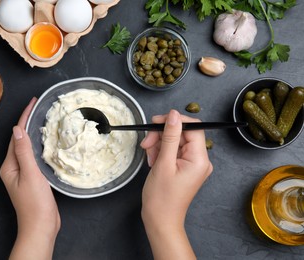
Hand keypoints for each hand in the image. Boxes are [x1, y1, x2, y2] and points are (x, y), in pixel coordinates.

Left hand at [0, 97, 59, 259]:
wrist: (41, 226)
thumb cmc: (35, 203)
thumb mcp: (30, 174)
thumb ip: (24, 152)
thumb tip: (17, 129)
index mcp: (9, 165)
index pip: (16, 135)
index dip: (24, 117)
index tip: (32, 102)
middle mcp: (13, 167)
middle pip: (19, 139)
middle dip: (27, 121)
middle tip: (38, 106)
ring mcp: (22, 173)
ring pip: (27, 147)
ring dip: (33, 132)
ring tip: (41, 118)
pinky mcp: (32, 179)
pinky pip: (33, 157)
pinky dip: (39, 146)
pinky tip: (46, 143)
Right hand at [140, 110, 212, 259]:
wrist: (160, 220)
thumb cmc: (162, 198)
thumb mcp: (163, 163)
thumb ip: (169, 136)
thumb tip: (174, 115)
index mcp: (200, 159)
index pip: (193, 127)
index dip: (175, 121)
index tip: (156, 122)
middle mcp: (200, 160)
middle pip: (182, 133)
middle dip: (162, 135)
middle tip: (146, 142)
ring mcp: (192, 164)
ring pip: (175, 141)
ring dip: (159, 144)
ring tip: (149, 156)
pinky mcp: (185, 167)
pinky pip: (173, 151)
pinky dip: (161, 152)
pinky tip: (153, 161)